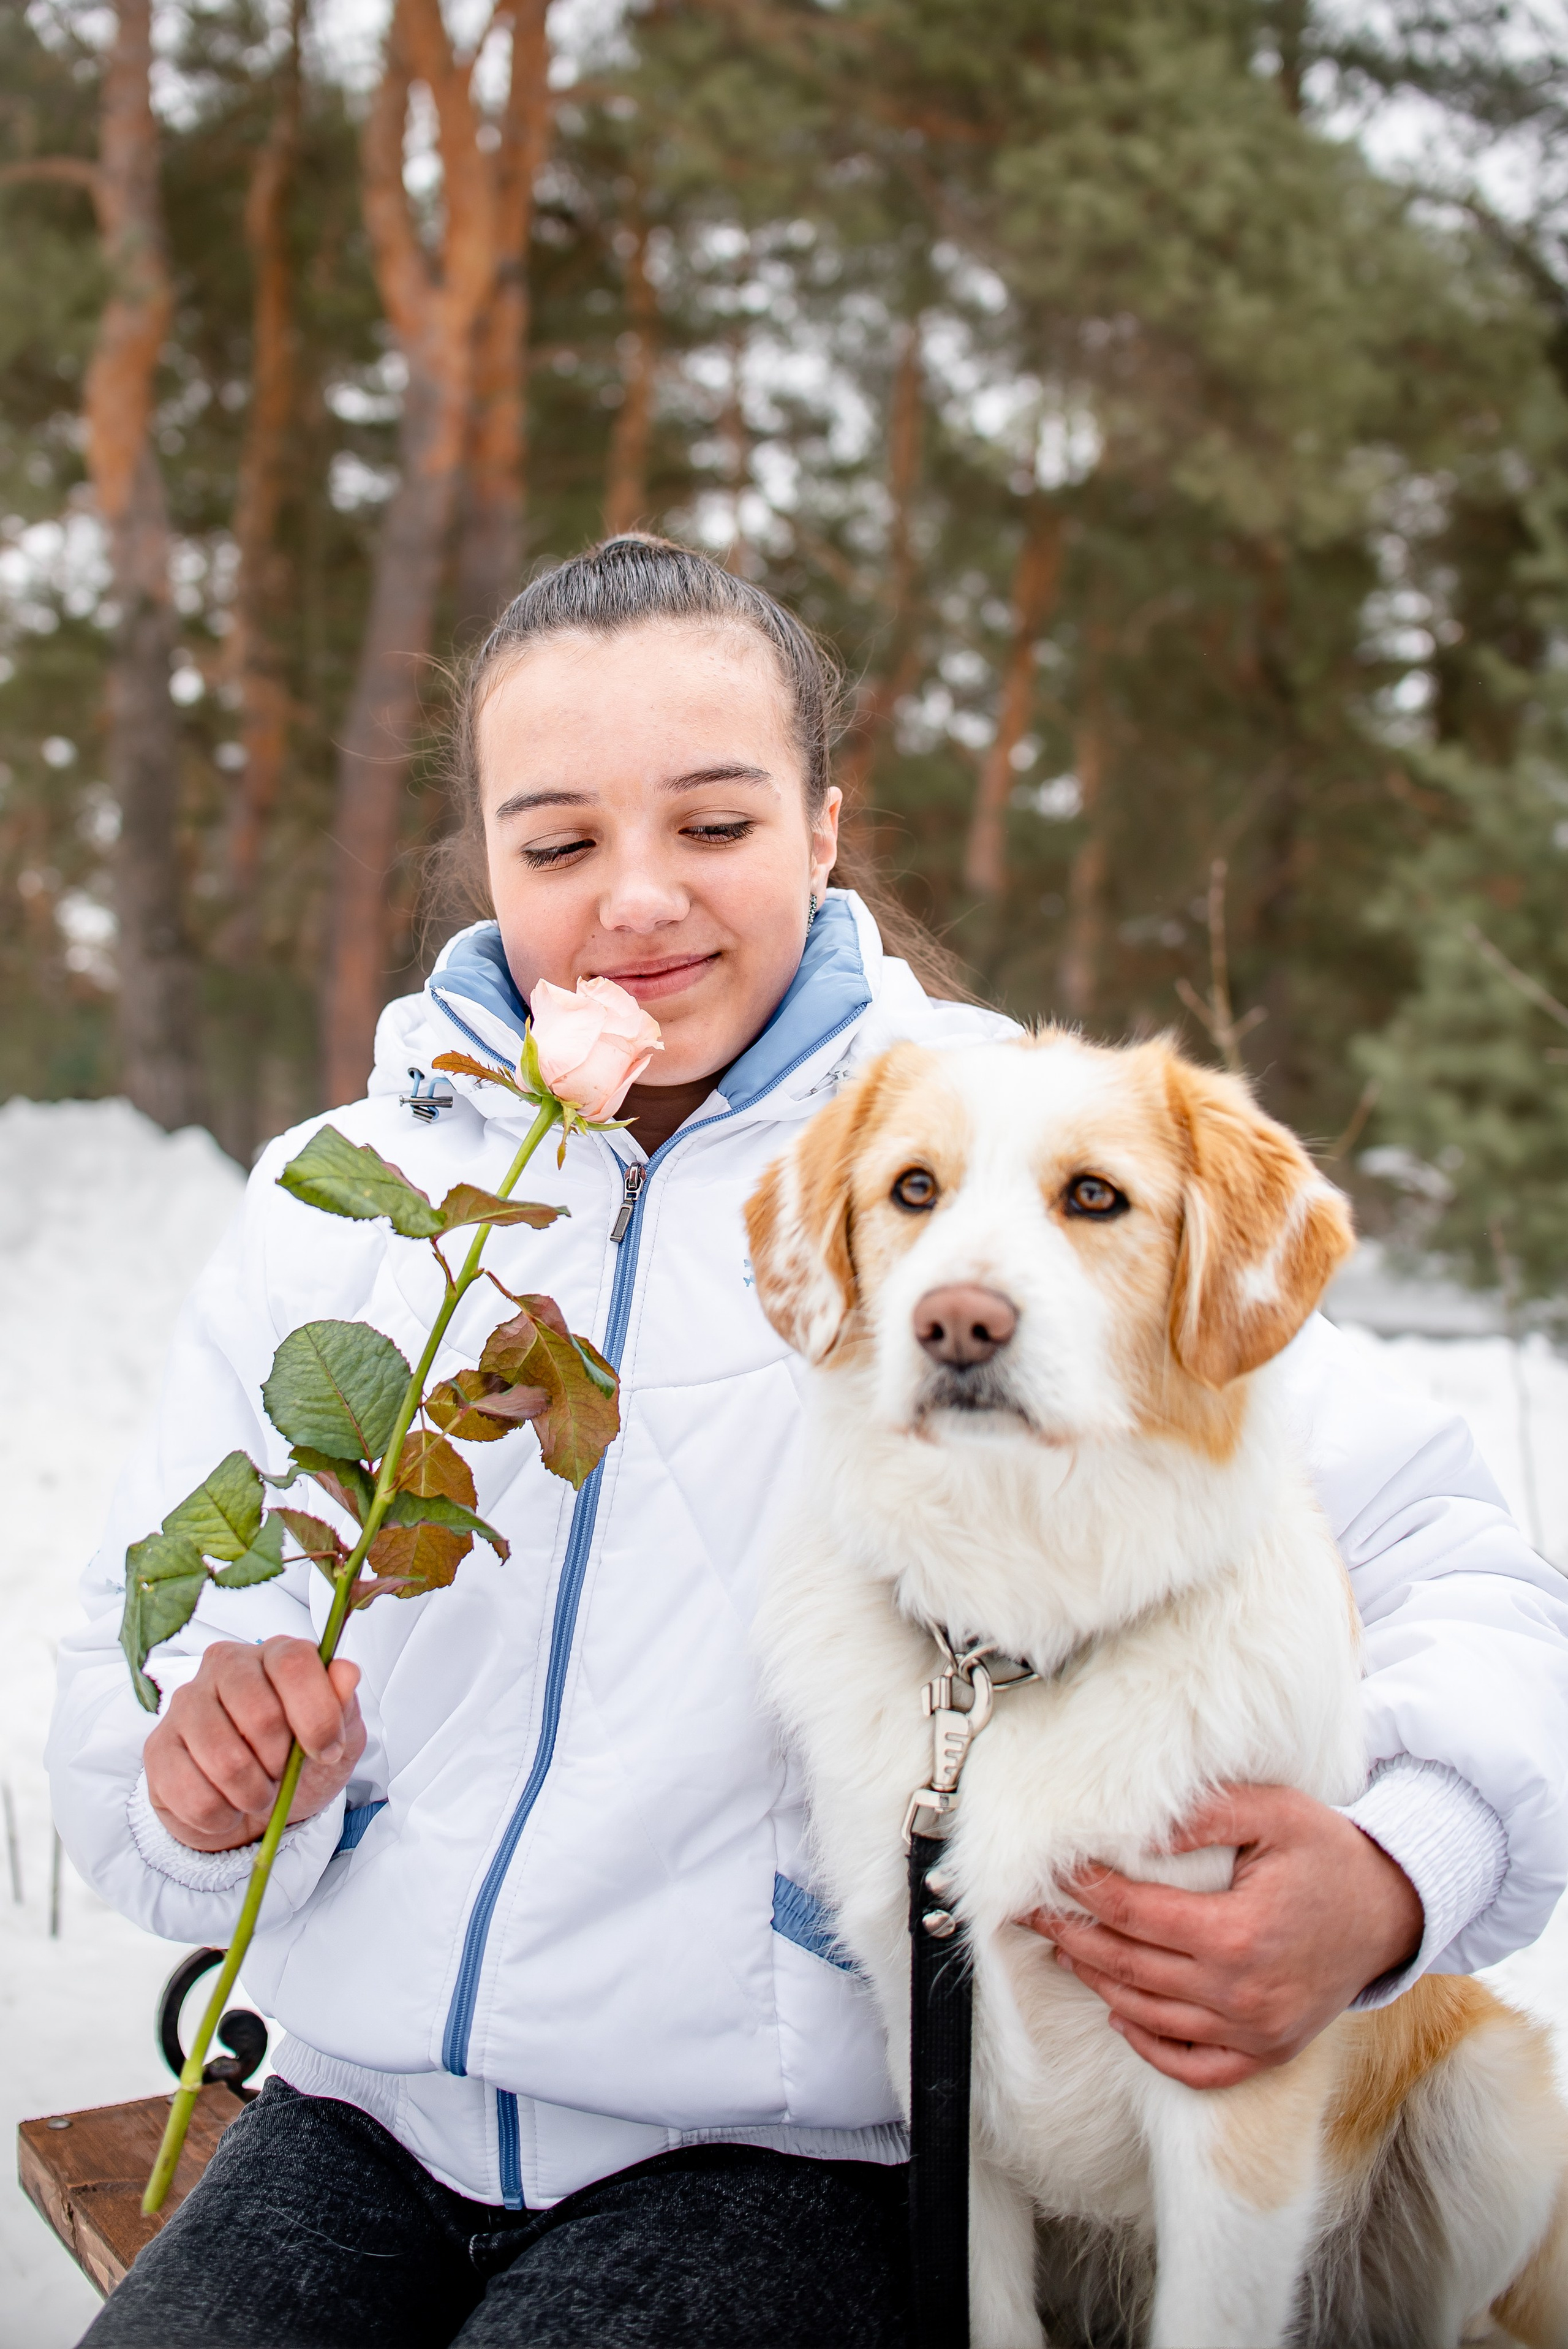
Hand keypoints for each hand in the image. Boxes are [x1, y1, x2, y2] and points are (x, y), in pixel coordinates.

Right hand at [144, 1637, 364, 1852]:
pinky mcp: (158, 1747)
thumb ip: (343, 1705)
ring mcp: (185, 1704)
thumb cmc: (300, 1763)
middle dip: (282, 1762)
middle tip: (282, 1773)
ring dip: (253, 1793)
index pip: (293, 1662)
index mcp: (274, 1653)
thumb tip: (346, 1672)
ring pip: (224, 1759)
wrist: (257, 1809)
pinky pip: (193, 1794)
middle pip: (259, 1713)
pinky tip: (227, 1806)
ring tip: (258, 1793)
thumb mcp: (339, 1738)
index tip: (326, 1750)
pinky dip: (221, 1815)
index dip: (315, 1714)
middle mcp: (225, 1666)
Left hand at [1028, 1783, 1423, 2088]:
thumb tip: (1134, 1827)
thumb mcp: (1274, 1812)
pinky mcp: (1267, 2053)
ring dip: (1098, 1983)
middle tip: (1031, 1913)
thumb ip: (1203, 1814)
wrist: (1392, 1912)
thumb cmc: (1329, 1854)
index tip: (1053, 1871)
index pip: (1135, 1914)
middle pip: (1129, 1968)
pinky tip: (1121, 2014)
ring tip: (1064, 1950)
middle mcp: (1241, 1993)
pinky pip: (1193, 2066)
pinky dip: (1149, 2046)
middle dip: (1072, 1937)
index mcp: (1238, 1932)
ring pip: (1149, 2017)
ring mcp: (1255, 2032)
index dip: (1086, 1891)